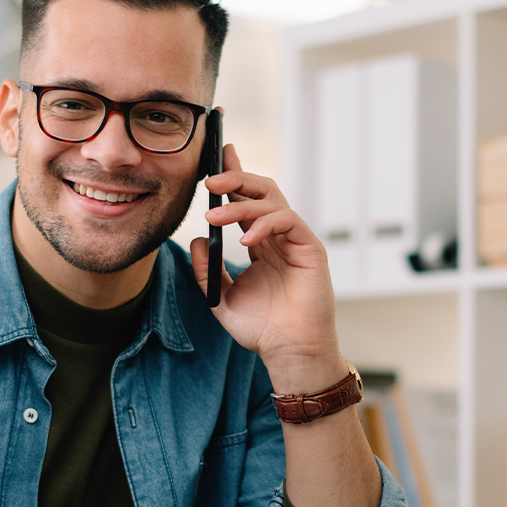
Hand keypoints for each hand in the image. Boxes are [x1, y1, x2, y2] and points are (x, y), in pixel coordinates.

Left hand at [190, 144, 341, 387]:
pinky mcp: (310, 248)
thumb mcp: (220, 297)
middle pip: (260, 190)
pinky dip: (265, 224)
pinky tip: (246, 240)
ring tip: (215, 216)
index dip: (233, 175)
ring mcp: (294, 240)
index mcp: (258, 242)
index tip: (216, 155)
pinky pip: (288, 221)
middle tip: (209, 182)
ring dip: (241, 203)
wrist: (288, 351)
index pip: (245, 200)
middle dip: (235, 179)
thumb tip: (195, 239)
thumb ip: (207, 269)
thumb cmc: (261, 328)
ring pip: (271, 201)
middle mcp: (277, 236)